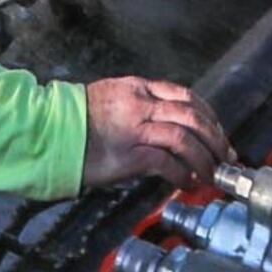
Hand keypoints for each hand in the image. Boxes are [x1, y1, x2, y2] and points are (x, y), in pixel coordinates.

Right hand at [80, 76, 230, 190]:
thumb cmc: (75, 122)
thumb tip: (166, 129)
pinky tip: (186, 183)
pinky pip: (166, 162)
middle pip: (192, 115)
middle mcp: (140, 104)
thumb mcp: (111, 101)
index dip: (209, 116)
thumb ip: (139, 108)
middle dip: (215, 138)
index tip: (218, 133)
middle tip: (225, 157)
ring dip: (203, 158)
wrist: (46, 133)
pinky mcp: (127, 153)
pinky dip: (182, 174)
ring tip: (210, 176)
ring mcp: (134, 128)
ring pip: (184, 137)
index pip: (186, 96)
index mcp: (138, 88)